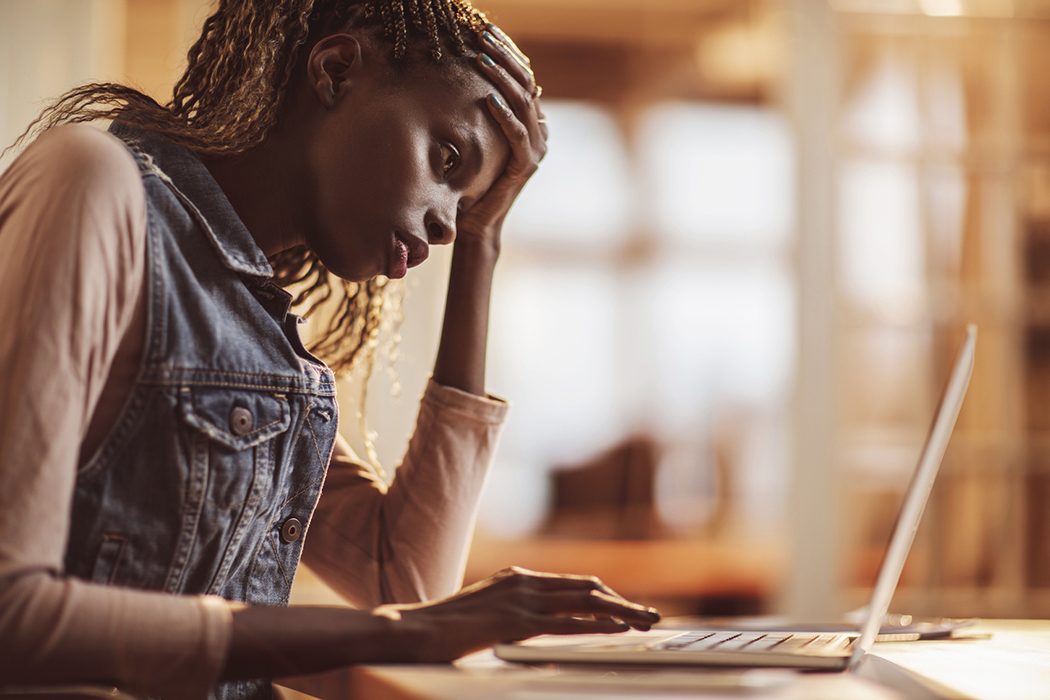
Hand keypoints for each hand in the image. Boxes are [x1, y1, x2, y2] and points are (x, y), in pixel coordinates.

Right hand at [375, 567, 660, 662]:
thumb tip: (527, 626)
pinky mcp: (515, 622)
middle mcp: (523, 583)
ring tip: (648, 622)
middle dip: (622, 602)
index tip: (627, 610)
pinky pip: (566, 622)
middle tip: (650, 616)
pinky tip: (619, 629)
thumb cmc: (442, 630)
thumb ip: (508, 615)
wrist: (411, 631)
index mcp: (517, 579)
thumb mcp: (483, 615)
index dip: (604, 597)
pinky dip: (597, 624)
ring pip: (584, 602)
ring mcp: (520, 600)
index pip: (572, 585)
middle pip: (586, 589)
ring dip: (621, 611)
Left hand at [457, 24, 547, 250]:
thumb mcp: (474, 138)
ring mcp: (535, 150)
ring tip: (480, 58)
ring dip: (501, 77)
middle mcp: (538, 132)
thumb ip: (479, 112)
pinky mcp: (525, 166)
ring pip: (523, 102)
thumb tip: (460, 76)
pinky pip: (517, 134)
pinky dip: (504, 114)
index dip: (506, 51)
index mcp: (530, 122)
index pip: (523, 75)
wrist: (476, 222)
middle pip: (526, 82)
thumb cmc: (469, 180)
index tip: (485, 30)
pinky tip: (487, 98)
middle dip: (503, 55)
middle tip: (481, 34)